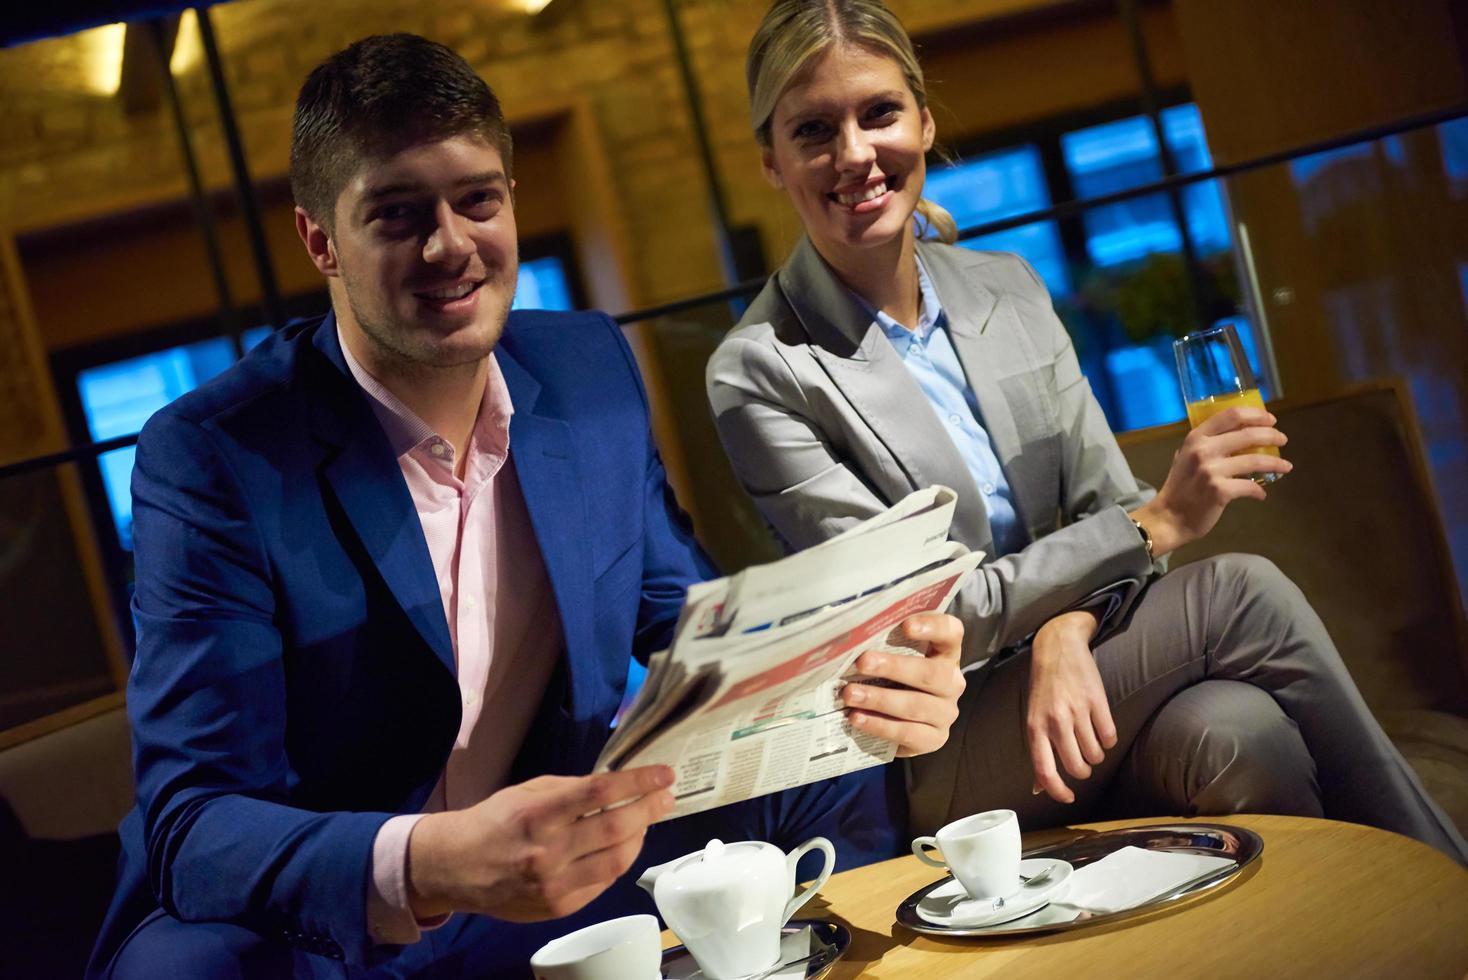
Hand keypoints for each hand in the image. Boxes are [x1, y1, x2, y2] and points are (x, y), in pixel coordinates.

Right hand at [406, 765, 675, 920]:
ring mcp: (554, 884)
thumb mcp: (528, 792)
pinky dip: (618, 862)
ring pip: (617, 861)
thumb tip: (617, 785)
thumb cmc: (494, 822)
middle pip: (616, 829)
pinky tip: (622, 847)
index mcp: (538, 814)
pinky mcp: (559, 907)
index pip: (600, 794)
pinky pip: (602, 883)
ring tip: (648, 821)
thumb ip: (572, 789)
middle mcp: (547, 852)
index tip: (663, 774)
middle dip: (650, 809)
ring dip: (640, 838)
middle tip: (666, 796)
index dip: (638, 782)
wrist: (456, 868)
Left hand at [841, 612, 964, 757]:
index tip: (906, 626)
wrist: (903, 723)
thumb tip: (851, 632)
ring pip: (916, 705)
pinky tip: (857, 718)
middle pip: (930, 673)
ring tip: (849, 694)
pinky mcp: (935, 739)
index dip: (932, 627)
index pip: (951, 632)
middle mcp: (952, 682)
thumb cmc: (893, 678)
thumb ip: (884, 643)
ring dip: (880, 699)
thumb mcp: (894, 657)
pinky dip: (879, 725)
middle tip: (862, 662)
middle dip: (894, 667)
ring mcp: (946, 713)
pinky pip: (907, 732)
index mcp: (946, 653)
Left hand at [1026, 610, 1113, 803]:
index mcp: (1035, 727)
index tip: (1069, 797)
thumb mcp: (1033, 717)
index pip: (1045, 771)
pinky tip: (1100, 728)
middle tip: (1081, 760)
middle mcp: (1055, 721)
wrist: (1058, 647)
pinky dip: (1108, 740)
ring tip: (1089, 740)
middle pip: (1077, 767)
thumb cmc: (1044, 687)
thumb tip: (1039, 788)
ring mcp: (1078, 711)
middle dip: (1082, 771)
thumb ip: (1038, 752)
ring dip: (1096, 755)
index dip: (1058, 791)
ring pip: (1095, 756)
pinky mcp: (1098, 702)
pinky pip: (1110, 737)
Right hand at [1131, 405, 1291, 556]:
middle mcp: (1203, 450)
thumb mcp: (1185, 456)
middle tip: (1282, 440)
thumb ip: (1205, 444)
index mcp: (1196, 438)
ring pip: (1255, 461)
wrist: (1170, 517)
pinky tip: (1261, 494)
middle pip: (1248, 434)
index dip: (1256, 415)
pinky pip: (1250, 487)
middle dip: (1272, 435)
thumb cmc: (1180, 486)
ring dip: (1275, 463)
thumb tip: (1234, 434)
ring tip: (1286, 466)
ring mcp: (1211, 471)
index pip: (1231, 415)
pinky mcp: (1220, 491)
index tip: (1270, 420)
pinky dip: (1259, 491)